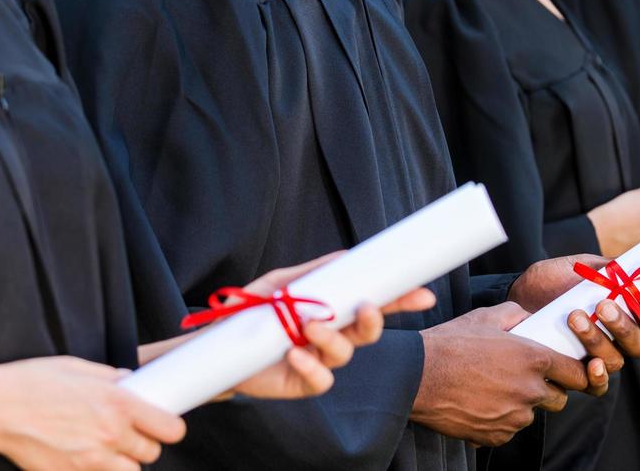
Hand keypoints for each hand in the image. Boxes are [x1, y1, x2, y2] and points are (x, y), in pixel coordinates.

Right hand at [0, 357, 185, 469]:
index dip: (169, 428)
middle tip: (127, 434)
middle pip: (151, 454)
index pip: (170, 429)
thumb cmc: (34, 382)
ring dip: (122, 462)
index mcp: (118, 404)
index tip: (163, 425)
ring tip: (105, 448)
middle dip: (143, 444)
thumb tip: (130, 382)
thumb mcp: (79, 368)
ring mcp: (90, 461)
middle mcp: (109, 435)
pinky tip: (81, 457)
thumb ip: (111, 378)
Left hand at [141, 253, 437, 401]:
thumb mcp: (282, 282)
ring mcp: (320, 360)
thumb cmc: (252, 311)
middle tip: (367, 308)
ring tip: (310, 327)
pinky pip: (321, 379)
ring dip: (333, 339)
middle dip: (375, 321)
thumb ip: (316, 271)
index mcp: (334, 309)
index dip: (400, 299)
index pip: (374, 303)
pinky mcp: (303, 382)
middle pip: (368, 331)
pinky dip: (311, 365)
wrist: (216, 344)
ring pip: (345, 353)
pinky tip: (295, 353)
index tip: (423, 293)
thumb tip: (348, 257)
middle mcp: (332, 335)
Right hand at [412, 303, 587, 446]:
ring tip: (492, 387)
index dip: (576, 372)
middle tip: (524, 378)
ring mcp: (514, 417)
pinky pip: (508, 429)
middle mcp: (530, 391)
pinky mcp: (497, 436)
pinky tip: (480, 402)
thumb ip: (517, 315)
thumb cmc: (451, 343)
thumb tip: (530, 319)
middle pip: (559, 399)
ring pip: (530, 414)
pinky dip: (499, 419)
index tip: (571, 372)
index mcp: (534, 359)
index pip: (578, 374)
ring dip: (520, 404)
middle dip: (549, 390)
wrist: (418, 375)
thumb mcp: (487, 316)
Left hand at [509, 255, 639, 389]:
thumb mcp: (577, 267)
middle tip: (604, 306)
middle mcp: (618, 341)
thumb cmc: (552, 282)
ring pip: (615, 361)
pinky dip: (598, 378)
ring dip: (598, 340)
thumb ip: (602, 267)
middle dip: (624, 327)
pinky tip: (591, 364)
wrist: (517, 297)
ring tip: (576, 317)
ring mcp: (600, 358)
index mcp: (626, 314)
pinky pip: (597, 387)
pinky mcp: (578, 374)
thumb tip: (624, 265)